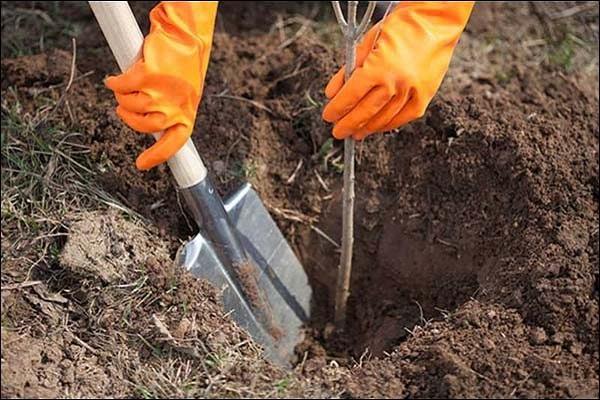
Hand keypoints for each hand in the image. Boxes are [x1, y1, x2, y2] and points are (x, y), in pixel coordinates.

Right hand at [105, 2, 217, 169]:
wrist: (184, 38)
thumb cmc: (183, 66)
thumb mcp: (183, 96)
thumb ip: (169, 112)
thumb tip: (149, 126)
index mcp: (186, 116)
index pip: (172, 145)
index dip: (156, 157)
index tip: (141, 165)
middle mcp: (175, 109)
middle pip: (142, 126)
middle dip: (128, 116)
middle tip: (126, 105)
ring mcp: (161, 94)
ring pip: (129, 105)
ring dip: (123, 96)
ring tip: (129, 85)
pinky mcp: (148, 77)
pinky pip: (122, 87)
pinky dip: (115, 83)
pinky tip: (116, 79)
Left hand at [323, 2, 473, 139]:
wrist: (435, 20)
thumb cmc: (400, 26)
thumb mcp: (366, 42)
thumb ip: (348, 69)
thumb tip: (332, 93)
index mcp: (378, 68)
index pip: (351, 96)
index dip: (337, 109)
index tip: (328, 116)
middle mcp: (396, 83)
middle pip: (365, 112)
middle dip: (348, 124)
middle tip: (338, 132)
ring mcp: (412, 91)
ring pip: (384, 118)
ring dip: (367, 128)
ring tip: (356, 132)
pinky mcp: (425, 95)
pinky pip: (404, 117)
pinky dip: (389, 124)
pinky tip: (378, 127)